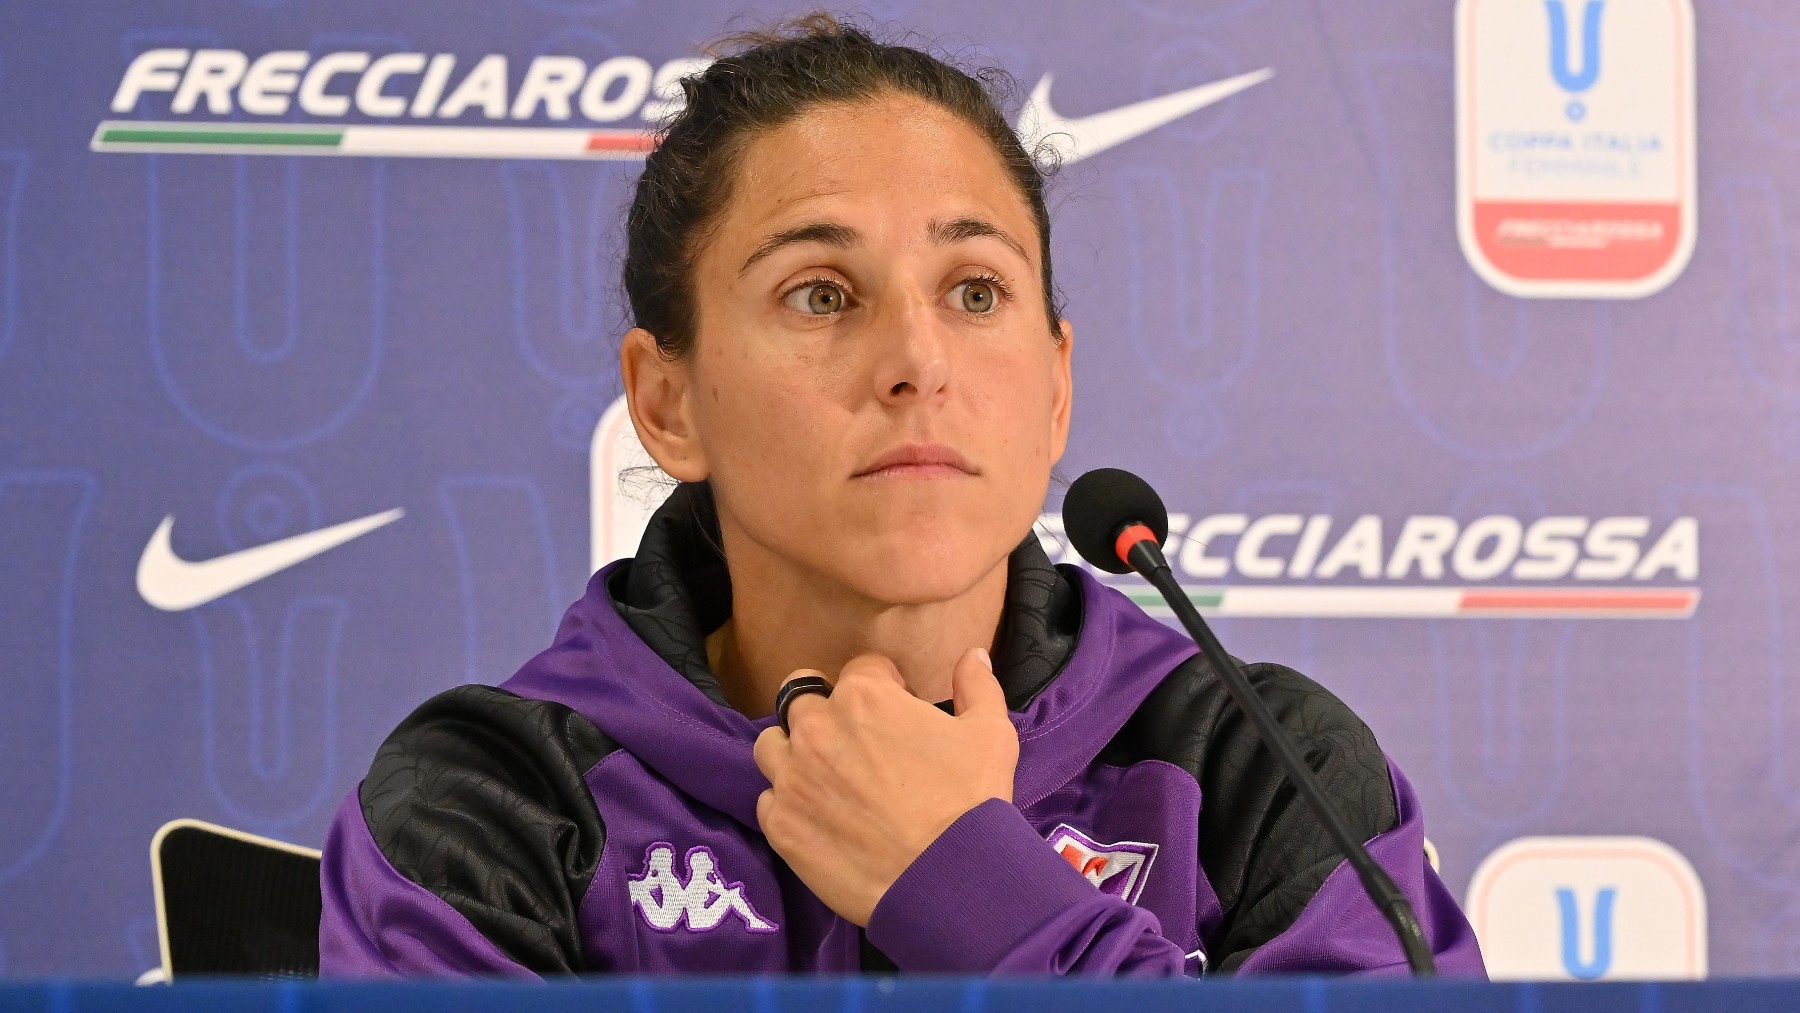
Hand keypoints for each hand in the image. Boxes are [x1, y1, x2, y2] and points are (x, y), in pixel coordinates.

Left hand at [752, 647, 1018, 925]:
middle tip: (854, 742)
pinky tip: (820, 818)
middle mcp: (817, 728)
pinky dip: (789, 803)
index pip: (861, 669)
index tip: (898, 713)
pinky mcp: (781, 824)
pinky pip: (768, 799)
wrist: (945, 878)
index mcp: (865, 696)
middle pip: (800, 698)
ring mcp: (792, 777)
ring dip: (793, 752)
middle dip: (826, 711)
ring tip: (825, 777)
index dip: (885, 688)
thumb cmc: (970, 801)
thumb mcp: (990, 734)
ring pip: (771, 745)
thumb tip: (973, 653)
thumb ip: (977, 685)